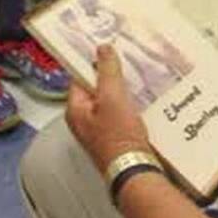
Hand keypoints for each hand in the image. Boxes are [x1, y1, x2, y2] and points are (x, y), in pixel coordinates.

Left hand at [66, 45, 152, 172]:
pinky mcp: (114, 136)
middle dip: (111, 77)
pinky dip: (128, 105)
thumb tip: (103, 49)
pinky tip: (141, 101)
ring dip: (122, 91)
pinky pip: (119, 113)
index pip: (80, 77)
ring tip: (136, 81)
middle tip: (126, 65)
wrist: (134, 169)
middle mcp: (83, 120)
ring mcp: (98, 129)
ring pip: (109, 101)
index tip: (108, 51)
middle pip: (95, 89)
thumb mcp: (112, 97)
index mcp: (75, 109)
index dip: (94, 63)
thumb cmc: (119, 137)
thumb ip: (107, 71)